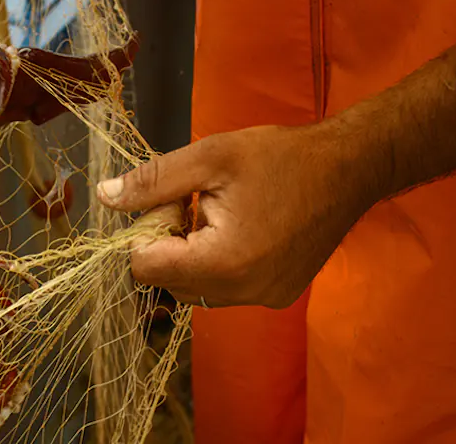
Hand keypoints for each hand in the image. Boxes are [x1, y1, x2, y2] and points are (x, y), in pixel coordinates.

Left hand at [96, 124, 374, 308]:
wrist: (350, 168)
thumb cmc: (282, 157)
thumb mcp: (209, 157)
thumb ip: (152, 181)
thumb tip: (105, 197)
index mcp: (224, 261)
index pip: (145, 269)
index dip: (145, 232)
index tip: (172, 200)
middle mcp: (244, 291)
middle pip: (168, 281)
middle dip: (169, 241)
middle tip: (197, 201)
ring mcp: (264, 298)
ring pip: (194, 287)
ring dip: (191, 253)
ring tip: (220, 212)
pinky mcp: (277, 295)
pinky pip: (224, 288)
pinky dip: (217, 262)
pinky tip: (240, 228)